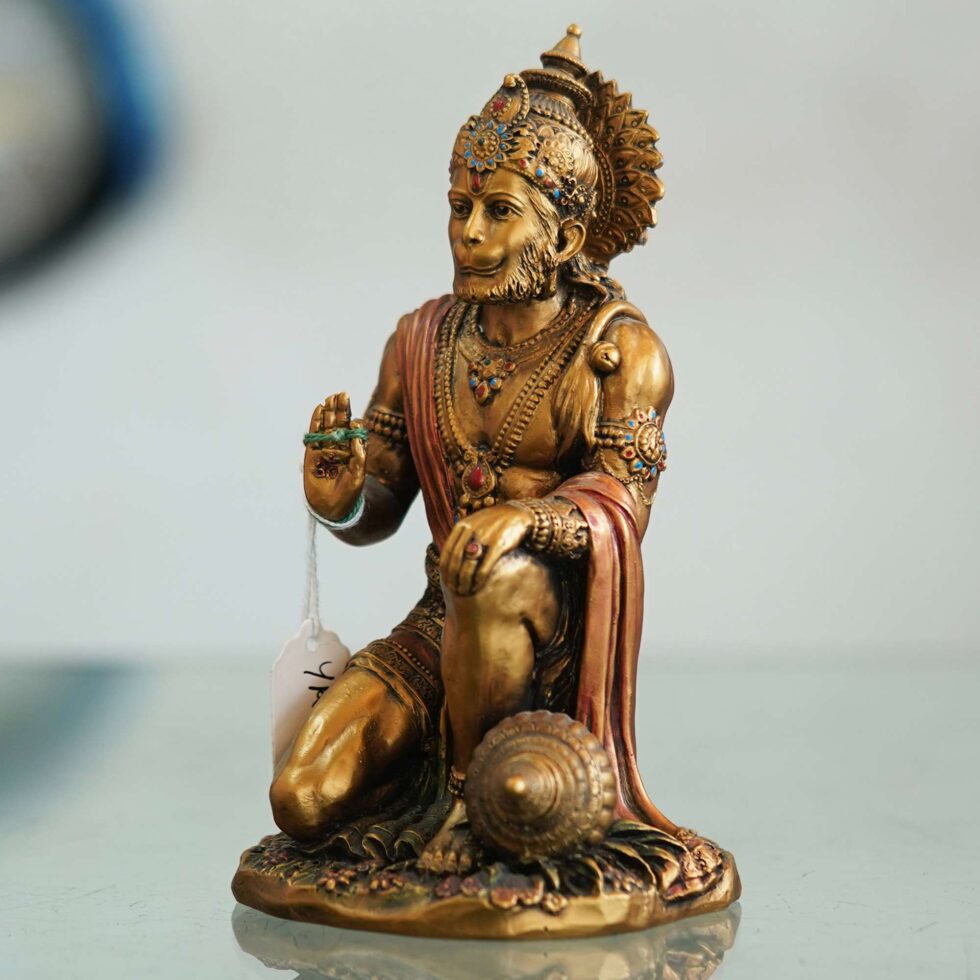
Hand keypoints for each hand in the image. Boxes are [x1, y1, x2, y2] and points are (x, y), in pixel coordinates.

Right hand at [304, 392, 366, 521]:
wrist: (330, 508)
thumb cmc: (348, 494)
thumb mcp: (358, 476)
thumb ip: (358, 456)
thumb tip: (357, 436)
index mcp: (353, 451)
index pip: (354, 431)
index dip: (354, 423)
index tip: (354, 418)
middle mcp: (340, 447)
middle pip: (341, 424)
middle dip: (342, 410)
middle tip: (343, 394)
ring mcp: (326, 448)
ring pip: (328, 426)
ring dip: (330, 412)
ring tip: (331, 397)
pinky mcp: (312, 452)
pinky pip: (314, 434)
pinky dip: (316, 421)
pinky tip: (319, 408)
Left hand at [440, 503, 533, 595]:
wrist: (518, 513)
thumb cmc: (494, 522)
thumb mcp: (475, 523)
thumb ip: (461, 538)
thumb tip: (449, 558)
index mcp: (462, 525)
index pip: (447, 551)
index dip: (444, 569)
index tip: (445, 581)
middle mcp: (471, 530)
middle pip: (455, 559)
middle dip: (452, 578)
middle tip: (453, 590)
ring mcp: (485, 537)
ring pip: (467, 565)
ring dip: (463, 582)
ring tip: (464, 592)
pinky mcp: (498, 545)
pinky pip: (484, 567)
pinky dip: (478, 580)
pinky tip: (477, 587)